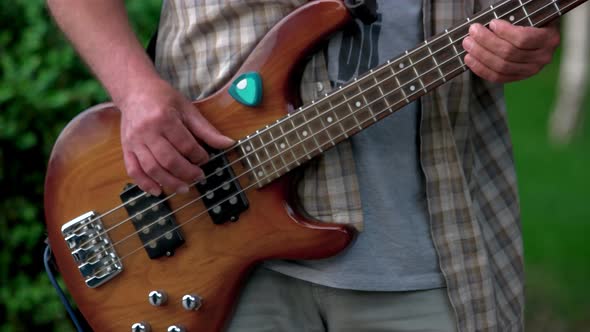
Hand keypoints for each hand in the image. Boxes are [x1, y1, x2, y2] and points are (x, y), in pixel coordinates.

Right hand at [118, 79, 233, 195]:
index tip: (205, 159)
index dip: (198, 156)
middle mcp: (147, 131)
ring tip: (184, 188)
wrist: (134, 90)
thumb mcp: (188, 109)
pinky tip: (158, 191)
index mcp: (164, 118)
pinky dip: (145, 184)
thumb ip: (206, 129)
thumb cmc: (163, 98)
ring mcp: (134, 141)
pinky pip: (133, 170)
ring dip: (169, 182)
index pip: (185, 145)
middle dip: (186, 172)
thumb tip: (228, 144)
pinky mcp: (126, 148)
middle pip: (168, 160)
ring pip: (151, 168)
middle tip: (199, 177)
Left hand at [462, 19, 559, 82]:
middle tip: (472, 31)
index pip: (524, 38)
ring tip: (468, 43)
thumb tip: (492, 22)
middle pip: (509, 53)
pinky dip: (481, 69)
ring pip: (501, 66)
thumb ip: (515, 17)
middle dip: (486, 41)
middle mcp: (542, 57)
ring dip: (480, 55)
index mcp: (549, 38)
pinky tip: (470, 59)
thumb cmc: (529, 21)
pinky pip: (497, 77)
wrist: (536, 35)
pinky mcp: (518, 78)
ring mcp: (530, 70)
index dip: (505, 32)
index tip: (492, 23)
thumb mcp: (527, 15)